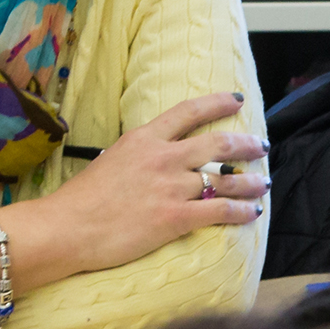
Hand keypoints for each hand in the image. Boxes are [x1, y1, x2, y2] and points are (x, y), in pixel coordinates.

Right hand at [45, 91, 266, 273]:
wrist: (66, 228)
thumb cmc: (80, 200)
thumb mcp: (110, 160)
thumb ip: (137, 155)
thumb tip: (152, 157)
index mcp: (144, 138)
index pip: (189, 111)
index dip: (218, 103)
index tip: (237, 100)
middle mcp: (163, 157)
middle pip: (218, 143)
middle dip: (246, 143)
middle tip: (261, 145)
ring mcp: (171, 186)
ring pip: (225, 179)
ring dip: (250, 181)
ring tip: (263, 183)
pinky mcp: (176, 217)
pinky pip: (220, 210)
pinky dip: (242, 211)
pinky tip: (253, 212)